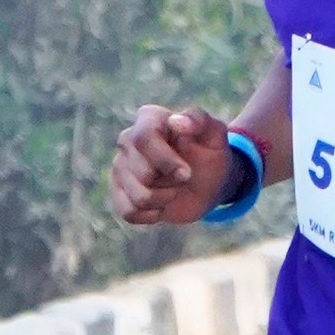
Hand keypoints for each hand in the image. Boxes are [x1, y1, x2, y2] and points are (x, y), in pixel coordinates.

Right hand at [111, 103, 238, 227]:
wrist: (206, 182)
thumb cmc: (209, 154)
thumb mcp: (215, 135)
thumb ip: (199, 120)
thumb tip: (175, 121)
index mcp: (149, 119)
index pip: (143, 138)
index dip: (166, 160)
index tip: (186, 173)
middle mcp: (128, 140)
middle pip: (143, 173)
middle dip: (172, 183)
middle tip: (184, 177)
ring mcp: (120, 167)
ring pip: (137, 197)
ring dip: (164, 200)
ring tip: (173, 190)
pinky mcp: (119, 192)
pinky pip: (128, 212)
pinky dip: (151, 215)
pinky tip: (161, 206)